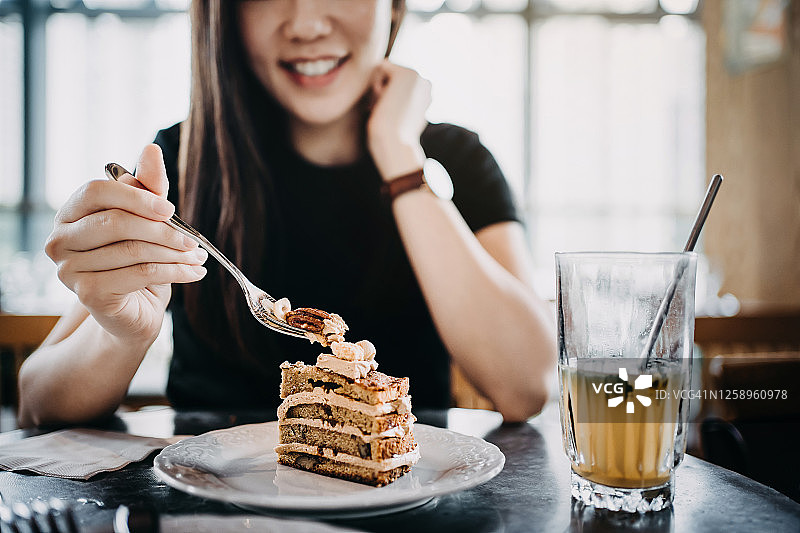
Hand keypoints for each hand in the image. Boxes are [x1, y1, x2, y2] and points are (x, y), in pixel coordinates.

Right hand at [45, 144, 207, 345]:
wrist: (133, 310)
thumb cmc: (136, 259)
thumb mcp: (145, 218)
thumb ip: (147, 186)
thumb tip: (151, 149)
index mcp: (69, 213)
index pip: (97, 191)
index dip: (137, 197)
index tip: (170, 209)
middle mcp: (59, 240)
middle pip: (116, 221)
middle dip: (163, 230)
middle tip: (193, 240)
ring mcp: (68, 269)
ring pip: (133, 250)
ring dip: (175, 254)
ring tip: (197, 257)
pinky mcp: (88, 294)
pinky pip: (141, 273)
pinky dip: (176, 272)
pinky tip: (194, 273)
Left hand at [366, 60, 430, 180]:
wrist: (395, 144)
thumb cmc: (393, 138)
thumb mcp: (398, 118)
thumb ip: (399, 102)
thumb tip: (387, 94)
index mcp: (426, 93)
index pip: (394, 82)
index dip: (387, 96)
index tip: (393, 116)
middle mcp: (425, 82)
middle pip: (388, 74)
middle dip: (383, 91)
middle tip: (389, 113)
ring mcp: (417, 76)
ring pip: (384, 71)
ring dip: (379, 90)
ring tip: (387, 109)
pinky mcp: (405, 73)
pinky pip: (380, 68)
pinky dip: (376, 86)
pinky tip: (384, 103)